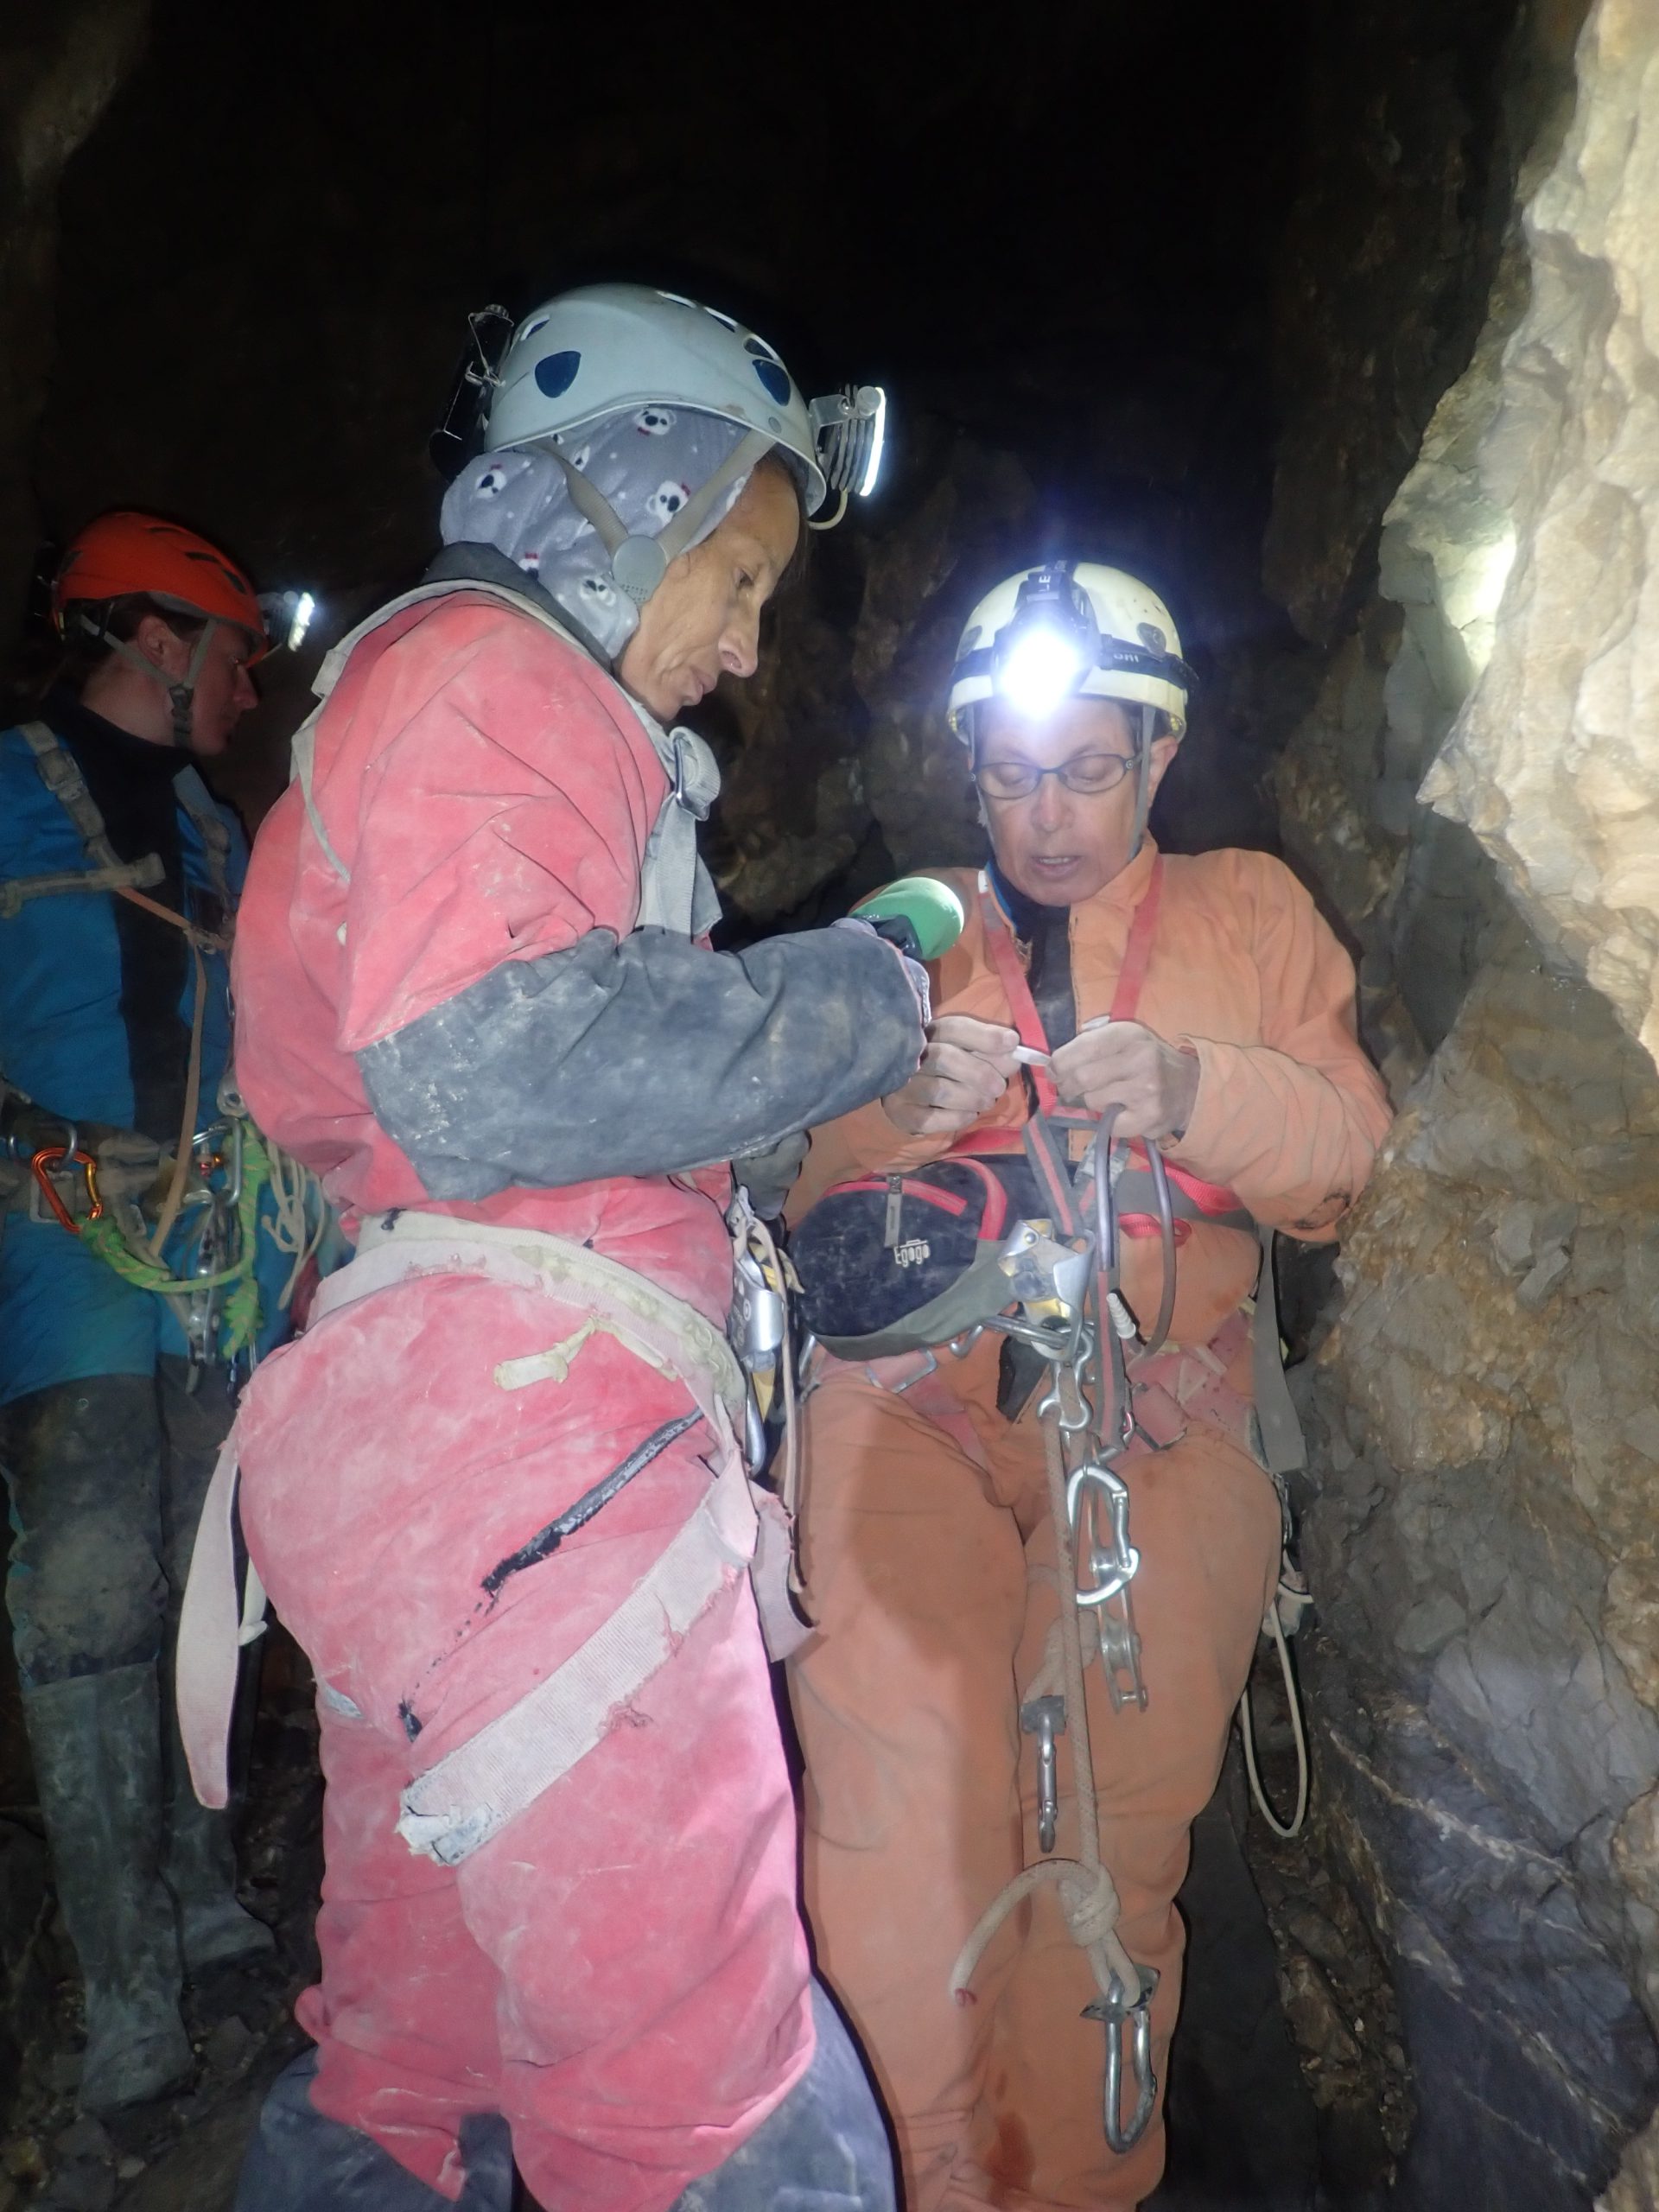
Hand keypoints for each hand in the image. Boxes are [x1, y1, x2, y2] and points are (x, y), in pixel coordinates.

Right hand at [883, 1016, 1020, 1136]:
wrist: (909, 1094)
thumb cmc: (943, 1069)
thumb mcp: (964, 1052)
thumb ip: (988, 1050)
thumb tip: (1014, 1053)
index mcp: (927, 1034)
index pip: (954, 1028)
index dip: (985, 1036)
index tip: (1012, 1042)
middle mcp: (909, 1056)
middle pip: (945, 1058)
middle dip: (981, 1073)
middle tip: (999, 1087)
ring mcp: (901, 1085)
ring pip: (941, 1091)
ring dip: (973, 1098)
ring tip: (986, 1101)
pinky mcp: (901, 1113)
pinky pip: (932, 1118)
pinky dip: (958, 1118)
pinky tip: (969, 1114)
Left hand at [1049, 1019, 1199, 1140]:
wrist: (1189, 1088)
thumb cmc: (1146, 1061)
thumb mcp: (1125, 1040)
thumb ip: (1091, 1045)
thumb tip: (1052, 1066)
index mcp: (1129, 1034)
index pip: (1082, 1047)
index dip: (1059, 1062)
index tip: (1053, 1071)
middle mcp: (1140, 1058)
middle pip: (1082, 1077)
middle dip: (1069, 1085)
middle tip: (1069, 1089)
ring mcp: (1146, 1089)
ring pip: (1093, 1101)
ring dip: (1093, 1102)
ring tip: (1107, 1097)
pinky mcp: (1149, 1117)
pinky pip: (1109, 1125)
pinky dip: (1109, 1122)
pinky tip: (1122, 1112)